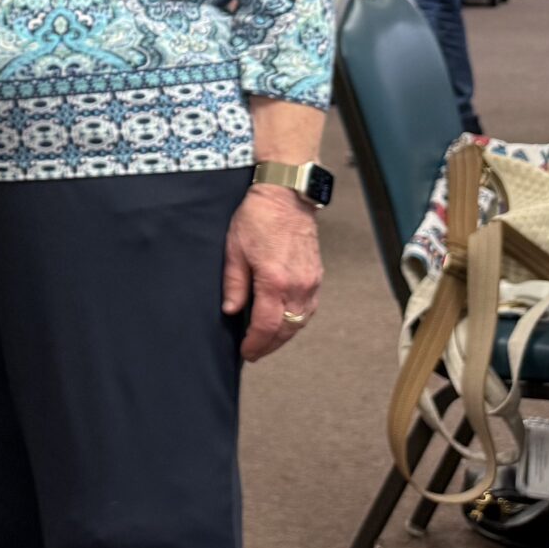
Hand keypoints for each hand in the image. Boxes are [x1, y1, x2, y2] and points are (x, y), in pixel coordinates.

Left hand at [224, 186, 321, 360]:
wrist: (287, 195)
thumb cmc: (259, 217)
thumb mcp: (234, 250)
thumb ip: (234, 284)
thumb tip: (231, 310)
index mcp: (274, 281)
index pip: (266, 326)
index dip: (256, 344)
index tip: (246, 352)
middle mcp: (298, 285)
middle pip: (286, 329)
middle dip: (270, 345)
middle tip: (254, 352)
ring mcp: (311, 281)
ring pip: (301, 321)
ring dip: (284, 335)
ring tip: (267, 341)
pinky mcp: (317, 275)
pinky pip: (309, 308)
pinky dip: (296, 320)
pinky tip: (285, 321)